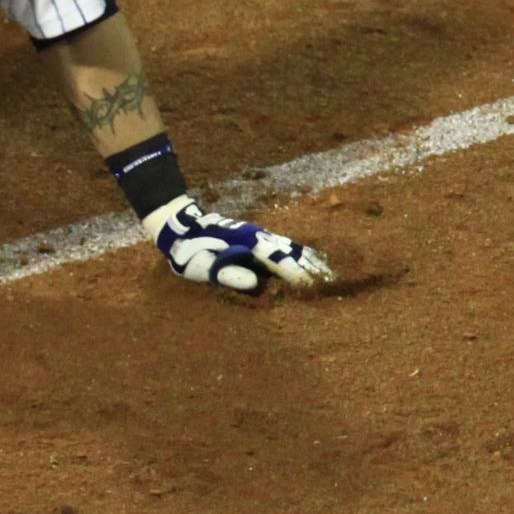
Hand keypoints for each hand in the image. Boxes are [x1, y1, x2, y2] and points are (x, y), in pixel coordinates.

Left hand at [142, 196, 333, 293]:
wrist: (181, 226)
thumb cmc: (191, 251)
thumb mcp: (204, 267)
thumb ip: (227, 274)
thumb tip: (254, 283)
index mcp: (248, 245)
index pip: (279, 262)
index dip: (297, 274)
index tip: (313, 287)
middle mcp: (257, 237)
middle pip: (290, 252)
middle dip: (310, 266)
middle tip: (332, 280)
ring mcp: (257, 235)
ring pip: (289, 246)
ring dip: (307, 259)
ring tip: (326, 271)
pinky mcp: (255, 237)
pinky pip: (282, 245)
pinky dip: (297, 253)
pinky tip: (305, 260)